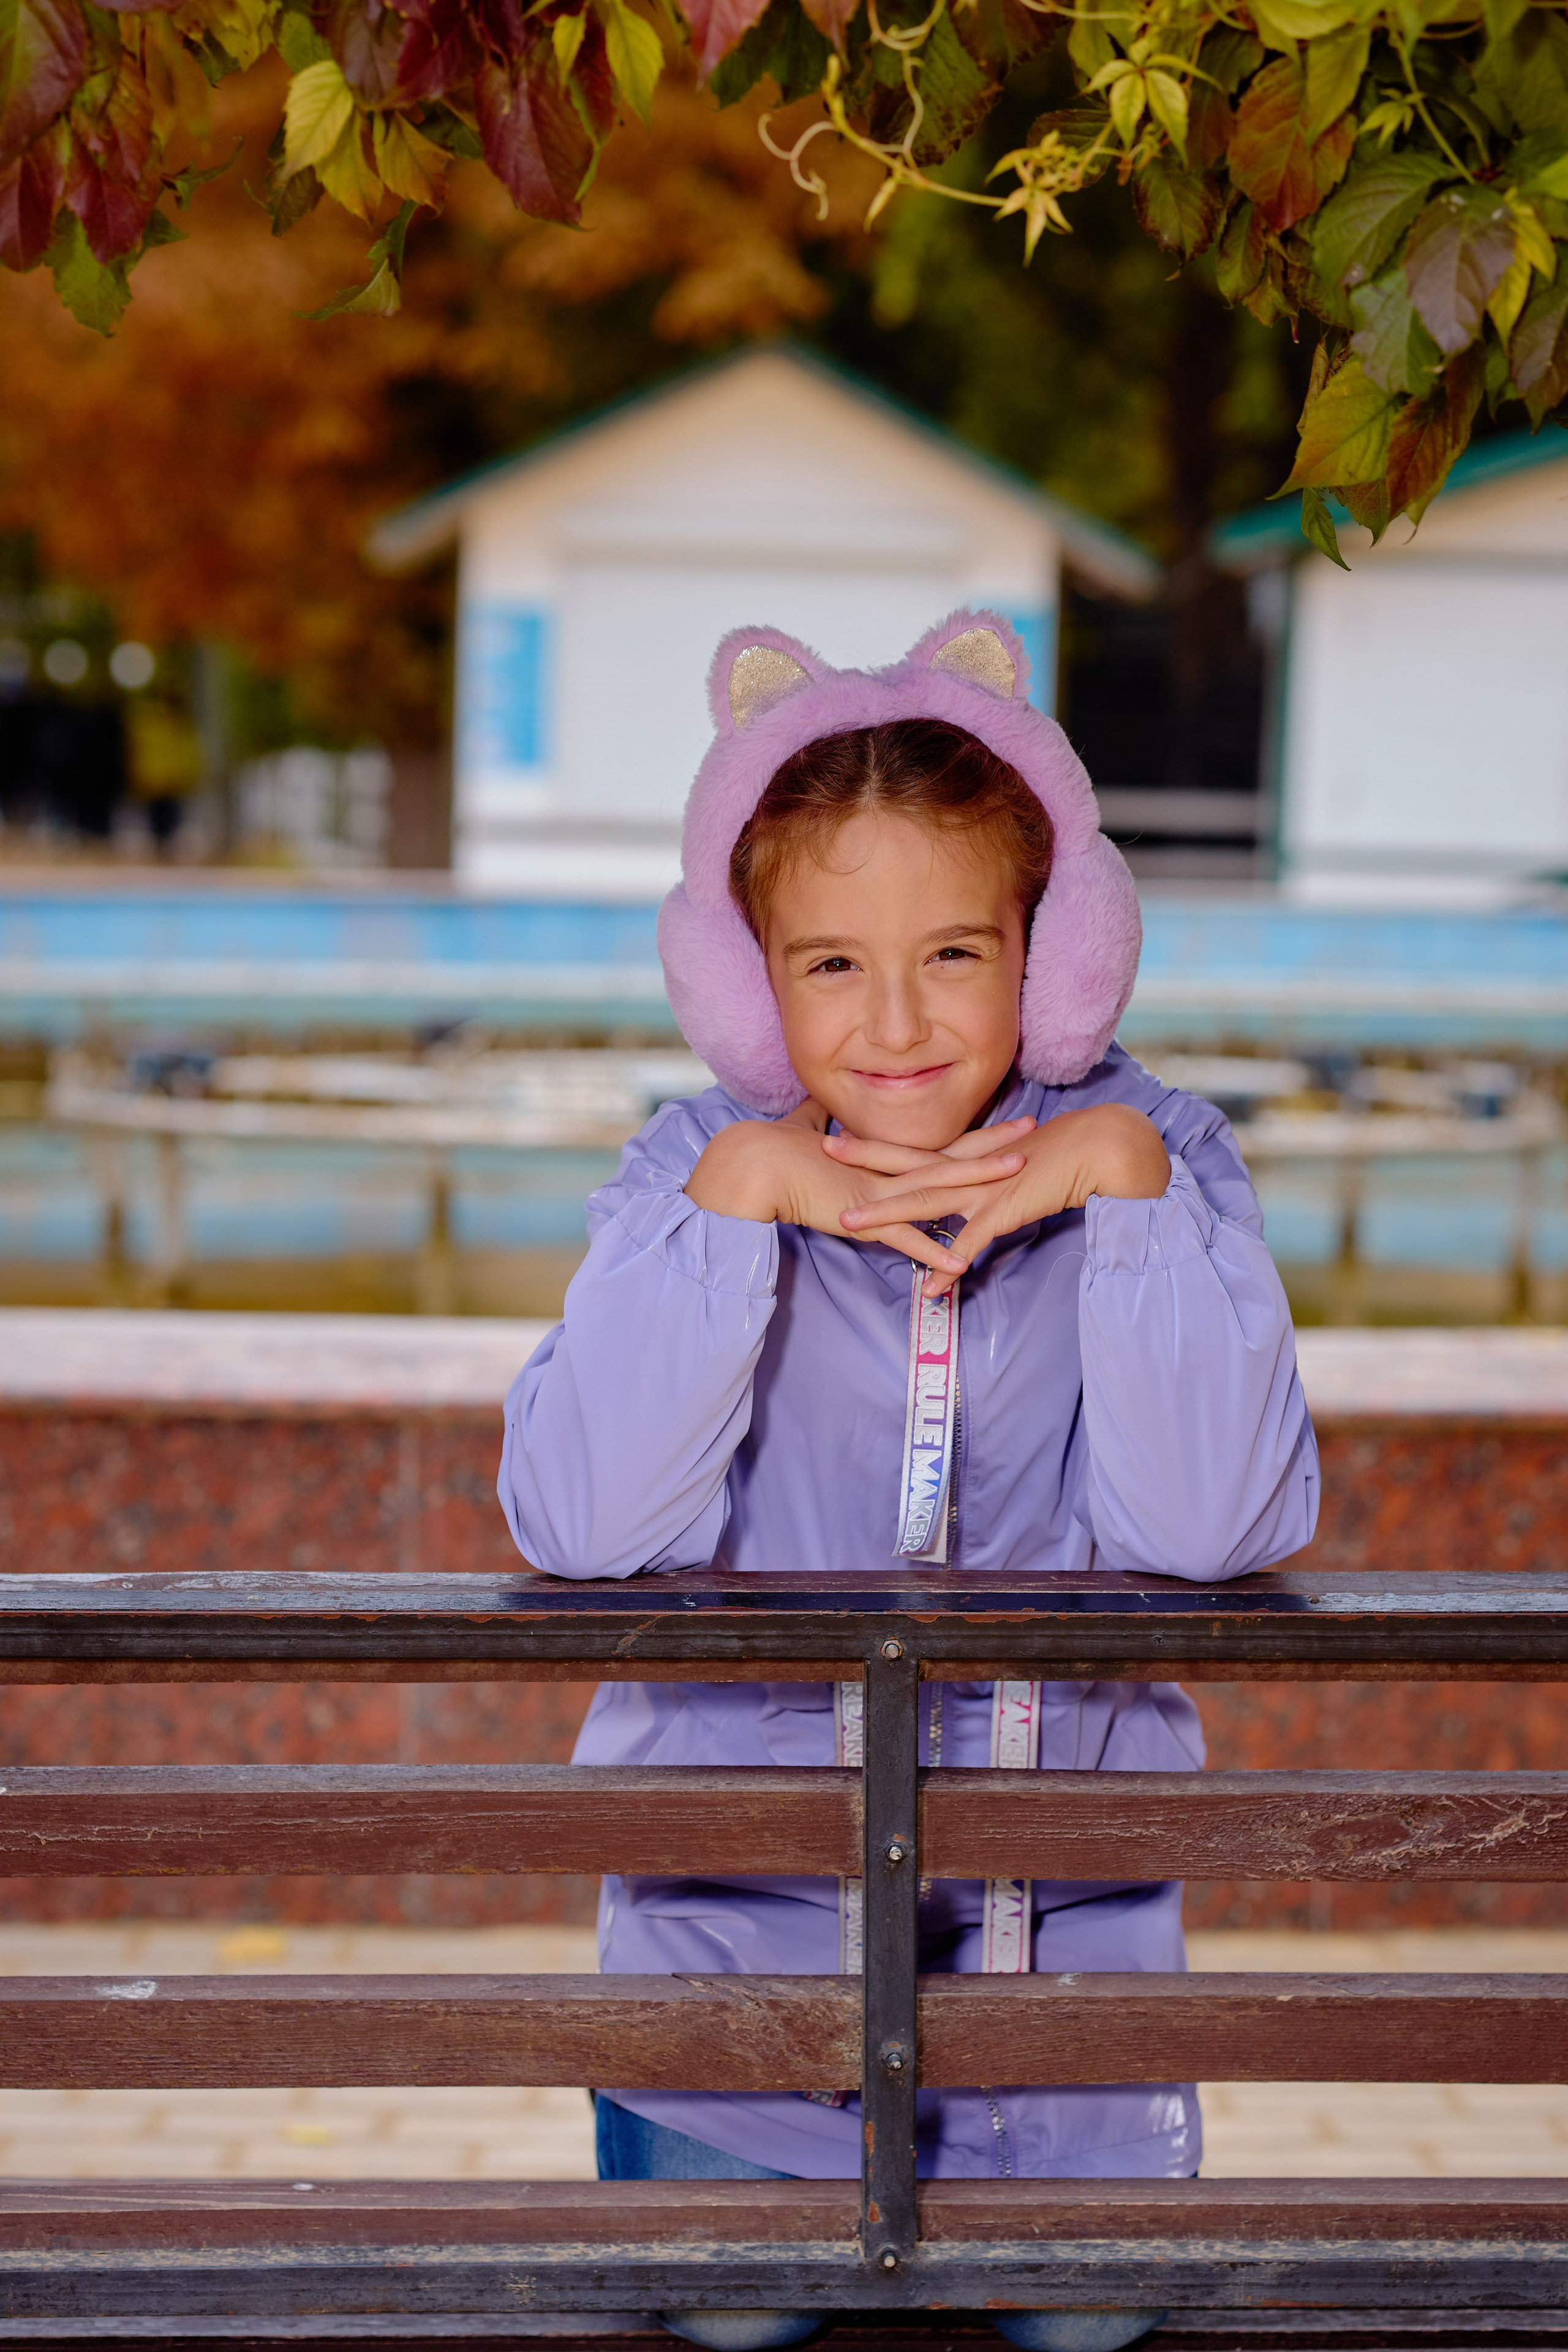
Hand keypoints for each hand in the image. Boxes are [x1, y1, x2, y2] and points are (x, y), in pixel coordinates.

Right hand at [685, 1105, 1035, 1282]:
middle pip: (950, 1155)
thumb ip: (817, 1124)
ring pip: (939, 1187)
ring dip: (980, 1184)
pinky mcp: (864, 1218)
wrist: (754, 1162)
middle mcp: (887, 1170)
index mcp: (879, 1156)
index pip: (935, 1144)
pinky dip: (934, 1252)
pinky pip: (905, 1240)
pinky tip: (962, 1264)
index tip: (1001, 1121)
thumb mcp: (803, 1131)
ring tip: (1019, 1176)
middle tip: (1032, 1127)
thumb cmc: (773, 1148)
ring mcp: (879, 1193)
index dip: (971, 1134)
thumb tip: (817, 1114)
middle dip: (993, 1143)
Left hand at [830, 1104, 1170, 1296]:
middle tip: (822, 1150)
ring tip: (847, 1225)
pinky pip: (968, 1245)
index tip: (838, 1133)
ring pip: (925, 1202)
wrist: (1096, 1151)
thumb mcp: (1010, 1164)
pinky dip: (946, 1268)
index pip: (912, 1149)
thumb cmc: (1057, 1158)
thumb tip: (966, 1191)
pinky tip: (927, 1290)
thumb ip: (983, 1177)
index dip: (875, 1143)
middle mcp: (968, 1169)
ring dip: (885, 1216)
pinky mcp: (1004, 1212)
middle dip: (863, 1160)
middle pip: (906, 1165)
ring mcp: (982, 1189)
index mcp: (967, 1157)